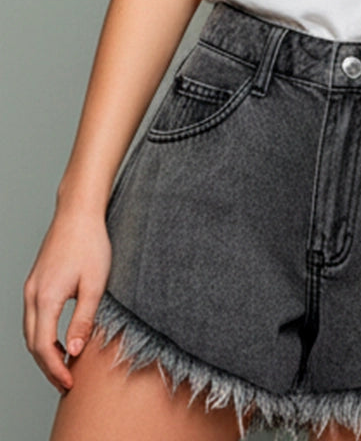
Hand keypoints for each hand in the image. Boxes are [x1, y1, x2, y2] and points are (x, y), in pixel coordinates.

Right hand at [23, 207, 111, 393]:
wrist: (78, 212)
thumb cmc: (91, 243)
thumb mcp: (95, 284)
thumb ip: (83, 319)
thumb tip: (73, 351)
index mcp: (45, 298)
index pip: (43, 347)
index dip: (54, 369)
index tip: (70, 384)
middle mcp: (32, 294)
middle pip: (32, 343)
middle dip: (47, 366)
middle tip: (66, 383)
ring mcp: (31, 287)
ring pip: (30, 331)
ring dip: (44, 351)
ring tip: (64, 366)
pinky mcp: (36, 281)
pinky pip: (33, 316)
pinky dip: (42, 334)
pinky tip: (59, 339)